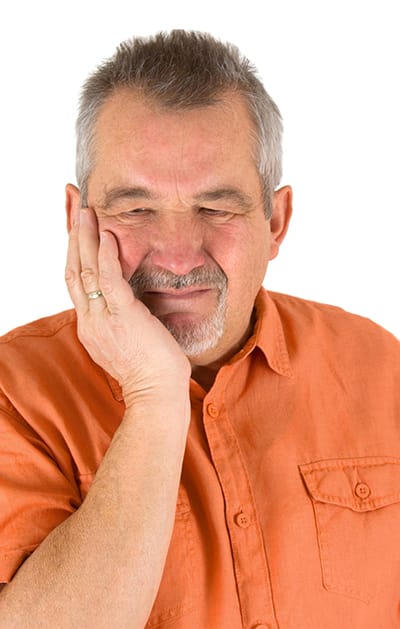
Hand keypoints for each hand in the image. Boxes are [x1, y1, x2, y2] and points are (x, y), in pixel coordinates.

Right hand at [65, 208, 189, 402]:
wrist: (157, 394)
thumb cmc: (151, 370)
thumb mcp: (127, 340)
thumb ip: (120, 317)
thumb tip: (127, 299)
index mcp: (90, 325)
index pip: (75, 280)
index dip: (73, 249)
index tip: (74, 224)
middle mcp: (90, 320)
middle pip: (73, 269)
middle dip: (71, 233)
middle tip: (72, 202)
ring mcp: (103, 319)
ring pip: (85, 270)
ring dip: (84, 237)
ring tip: (85, 210)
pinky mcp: (123, 317)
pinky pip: (109, 281)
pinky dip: (105, 256)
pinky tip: (107, 235)